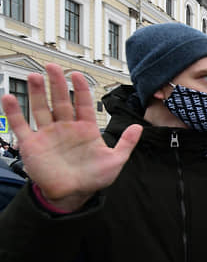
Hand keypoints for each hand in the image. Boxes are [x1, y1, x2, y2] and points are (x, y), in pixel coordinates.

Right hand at [0, 63, 141, 211]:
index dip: (80, 88)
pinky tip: (9, 97)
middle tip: (52, 66)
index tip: (77, 74)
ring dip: (36, 92)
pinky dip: (14, 112)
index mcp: (85, 129)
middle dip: (56, 83)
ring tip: (33, 76)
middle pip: (60, 100)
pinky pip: (21, 125)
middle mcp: (66, 128)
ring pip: (40, 108)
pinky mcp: (32, 144)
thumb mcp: (115, 160)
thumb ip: (126, 143)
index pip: (82, 103)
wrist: (73, 195)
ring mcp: (48, 134)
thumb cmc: (93, 179)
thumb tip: (139, 127)